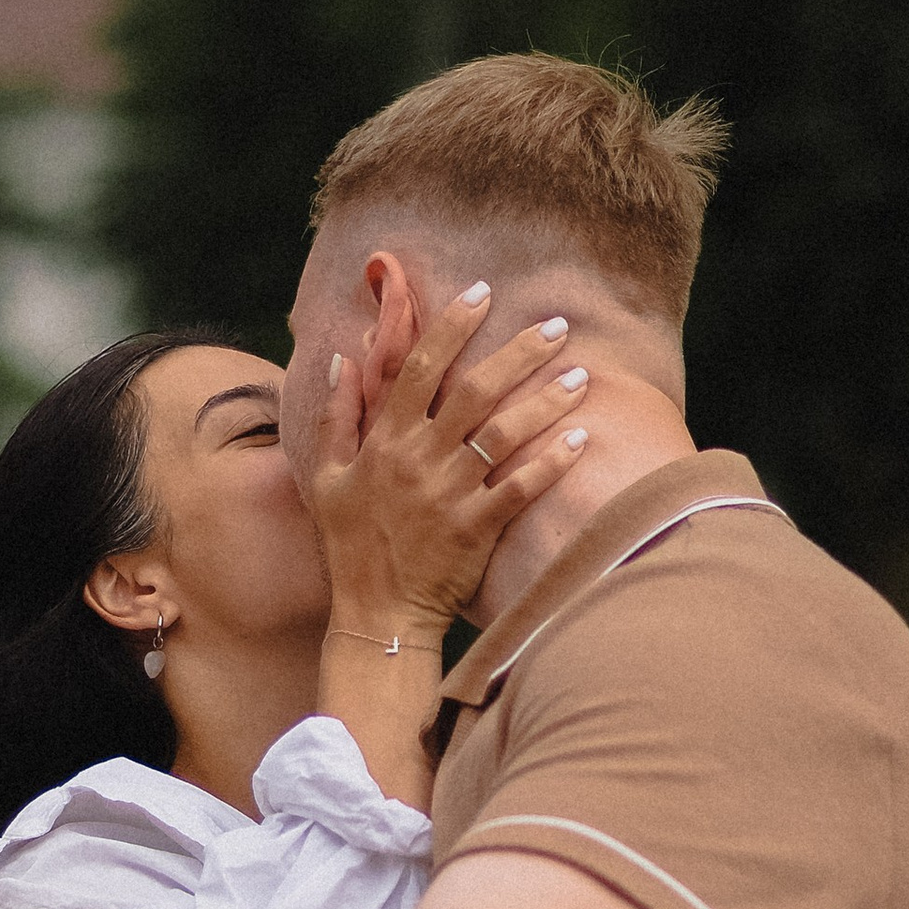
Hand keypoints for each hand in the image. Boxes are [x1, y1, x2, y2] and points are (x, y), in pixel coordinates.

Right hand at [310, 286, 589, 633]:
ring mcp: (449, 495)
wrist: (376, 616)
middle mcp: (417, 460)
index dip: (450, 326)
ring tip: (583, 376)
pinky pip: (520, 488)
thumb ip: (335, 416)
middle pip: (474, 391)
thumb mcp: (325, 478)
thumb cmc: (351, 545)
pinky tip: (581, 439)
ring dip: (546, 402)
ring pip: (505, 434)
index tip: (482, 292)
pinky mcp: (476, 530)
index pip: (417, 368)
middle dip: (518, 352)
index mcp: (383, 441)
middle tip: (558, 325)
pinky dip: (551, 462)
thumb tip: (342, 358)